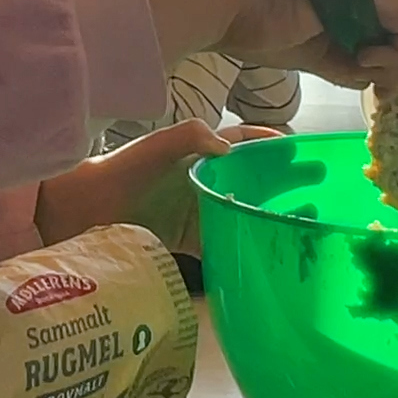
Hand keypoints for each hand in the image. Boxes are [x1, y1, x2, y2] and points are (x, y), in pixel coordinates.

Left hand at [34, 121, 282, 252]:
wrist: (78, 213)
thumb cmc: (117, 173)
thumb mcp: (152, 148)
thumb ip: (187, 138)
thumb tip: (228, 145)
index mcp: (196, 154)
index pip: (242, 142)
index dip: (270, 144)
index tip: (300, 151)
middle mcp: (201, 180)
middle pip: (250, 178)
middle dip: (283, 183)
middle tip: (319, 191)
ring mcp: (196, 211)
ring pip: (241, 211)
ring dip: (269, 217)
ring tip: (302, 225)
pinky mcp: (187, 240)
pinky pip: (222, 244)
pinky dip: (243, 249)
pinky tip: (265, 259)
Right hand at [132, 0, 397, 99]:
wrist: (234, 4)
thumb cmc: (262, 29)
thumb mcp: (320, 59)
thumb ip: (351, 68)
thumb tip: (381, 83)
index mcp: (360, 4)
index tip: (379, 95)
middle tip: (379, 93)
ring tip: (362, 70)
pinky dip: (397, 58)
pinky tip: (362, 60)